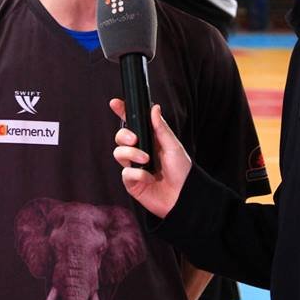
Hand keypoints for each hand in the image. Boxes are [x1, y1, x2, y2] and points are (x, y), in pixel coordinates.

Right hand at [110, 100, 191, 218]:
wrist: (183, 197)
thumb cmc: (182, 171)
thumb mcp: (173, 146)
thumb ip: (161, 128)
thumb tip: (154, 107)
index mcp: (150, 140)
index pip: (133, 124)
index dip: (122, 113)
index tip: (115, 103)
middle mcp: (139, 151)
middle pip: (120, 137)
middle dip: (123, 135)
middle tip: (135, 139)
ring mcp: (134, 167)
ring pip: (119, 153)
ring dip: (131, 154)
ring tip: (146, 161)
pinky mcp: (132, 182)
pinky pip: (125, 173)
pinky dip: (137, 174)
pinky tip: (148, 178)